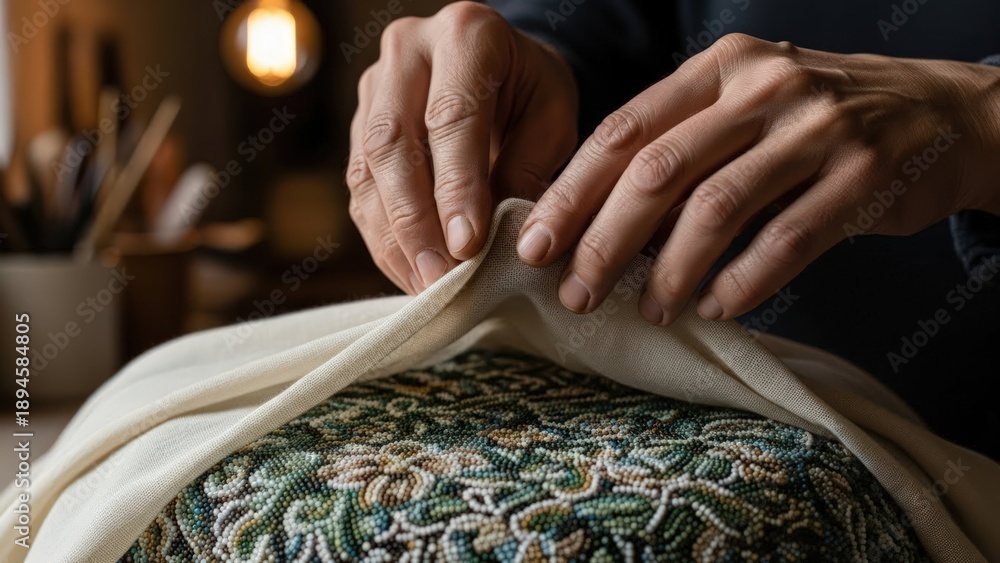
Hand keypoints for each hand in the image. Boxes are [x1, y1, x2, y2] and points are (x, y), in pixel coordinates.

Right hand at [348, 2, 578, 293]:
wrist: (502, 69)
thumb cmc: (533, 93)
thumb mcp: (551, 119)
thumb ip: (526, 169)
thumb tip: (501, 243)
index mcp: (465, 35)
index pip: (451, 118)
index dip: (456, 187)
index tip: (468, 245)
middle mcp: (406, 52)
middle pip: (392, 144)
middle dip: (415, 222)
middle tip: (441, 278)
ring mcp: (374, 88)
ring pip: (367, 171)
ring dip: (394, 238)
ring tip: (426, 287)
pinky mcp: (359, 126)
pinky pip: (360, 188)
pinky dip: (384, 237)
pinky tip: (410, 273)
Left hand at [516, 33, 999, 322]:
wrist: (939, 110)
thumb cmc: (814, 118)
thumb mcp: (743, 104)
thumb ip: (679, 147)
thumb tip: (598, 223)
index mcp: (717, 68)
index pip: (623, 130)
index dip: (572, 192)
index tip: (536, 244)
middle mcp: (762, 87)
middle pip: (658, 171)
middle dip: (604, 241)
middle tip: (576, 294)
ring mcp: (816, 129)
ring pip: (717, 209)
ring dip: (671, 271)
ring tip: (649, 310)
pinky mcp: (863, 177)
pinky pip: (787, 240)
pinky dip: (743, 282)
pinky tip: (716, 307)